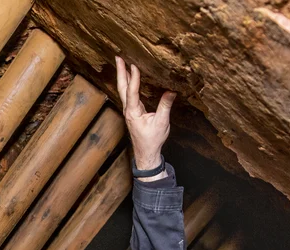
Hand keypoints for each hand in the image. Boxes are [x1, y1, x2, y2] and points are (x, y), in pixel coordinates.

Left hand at [115, 56, 175, 178]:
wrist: (146, 153)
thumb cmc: (152, 140)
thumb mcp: (162, 123)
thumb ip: (165, 106)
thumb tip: (172, 90)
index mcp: (133, 112)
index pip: (132, 91)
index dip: (134, 78)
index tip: (134, 65)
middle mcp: (128, 110)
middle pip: (122, 87)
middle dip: (121, 71)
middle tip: (118, 57)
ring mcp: (128, 111)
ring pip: (124, 90)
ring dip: (123, 75)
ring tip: (122, 62)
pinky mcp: (132, 112)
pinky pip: (128, 94)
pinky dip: (128, 83)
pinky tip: (130, 77)